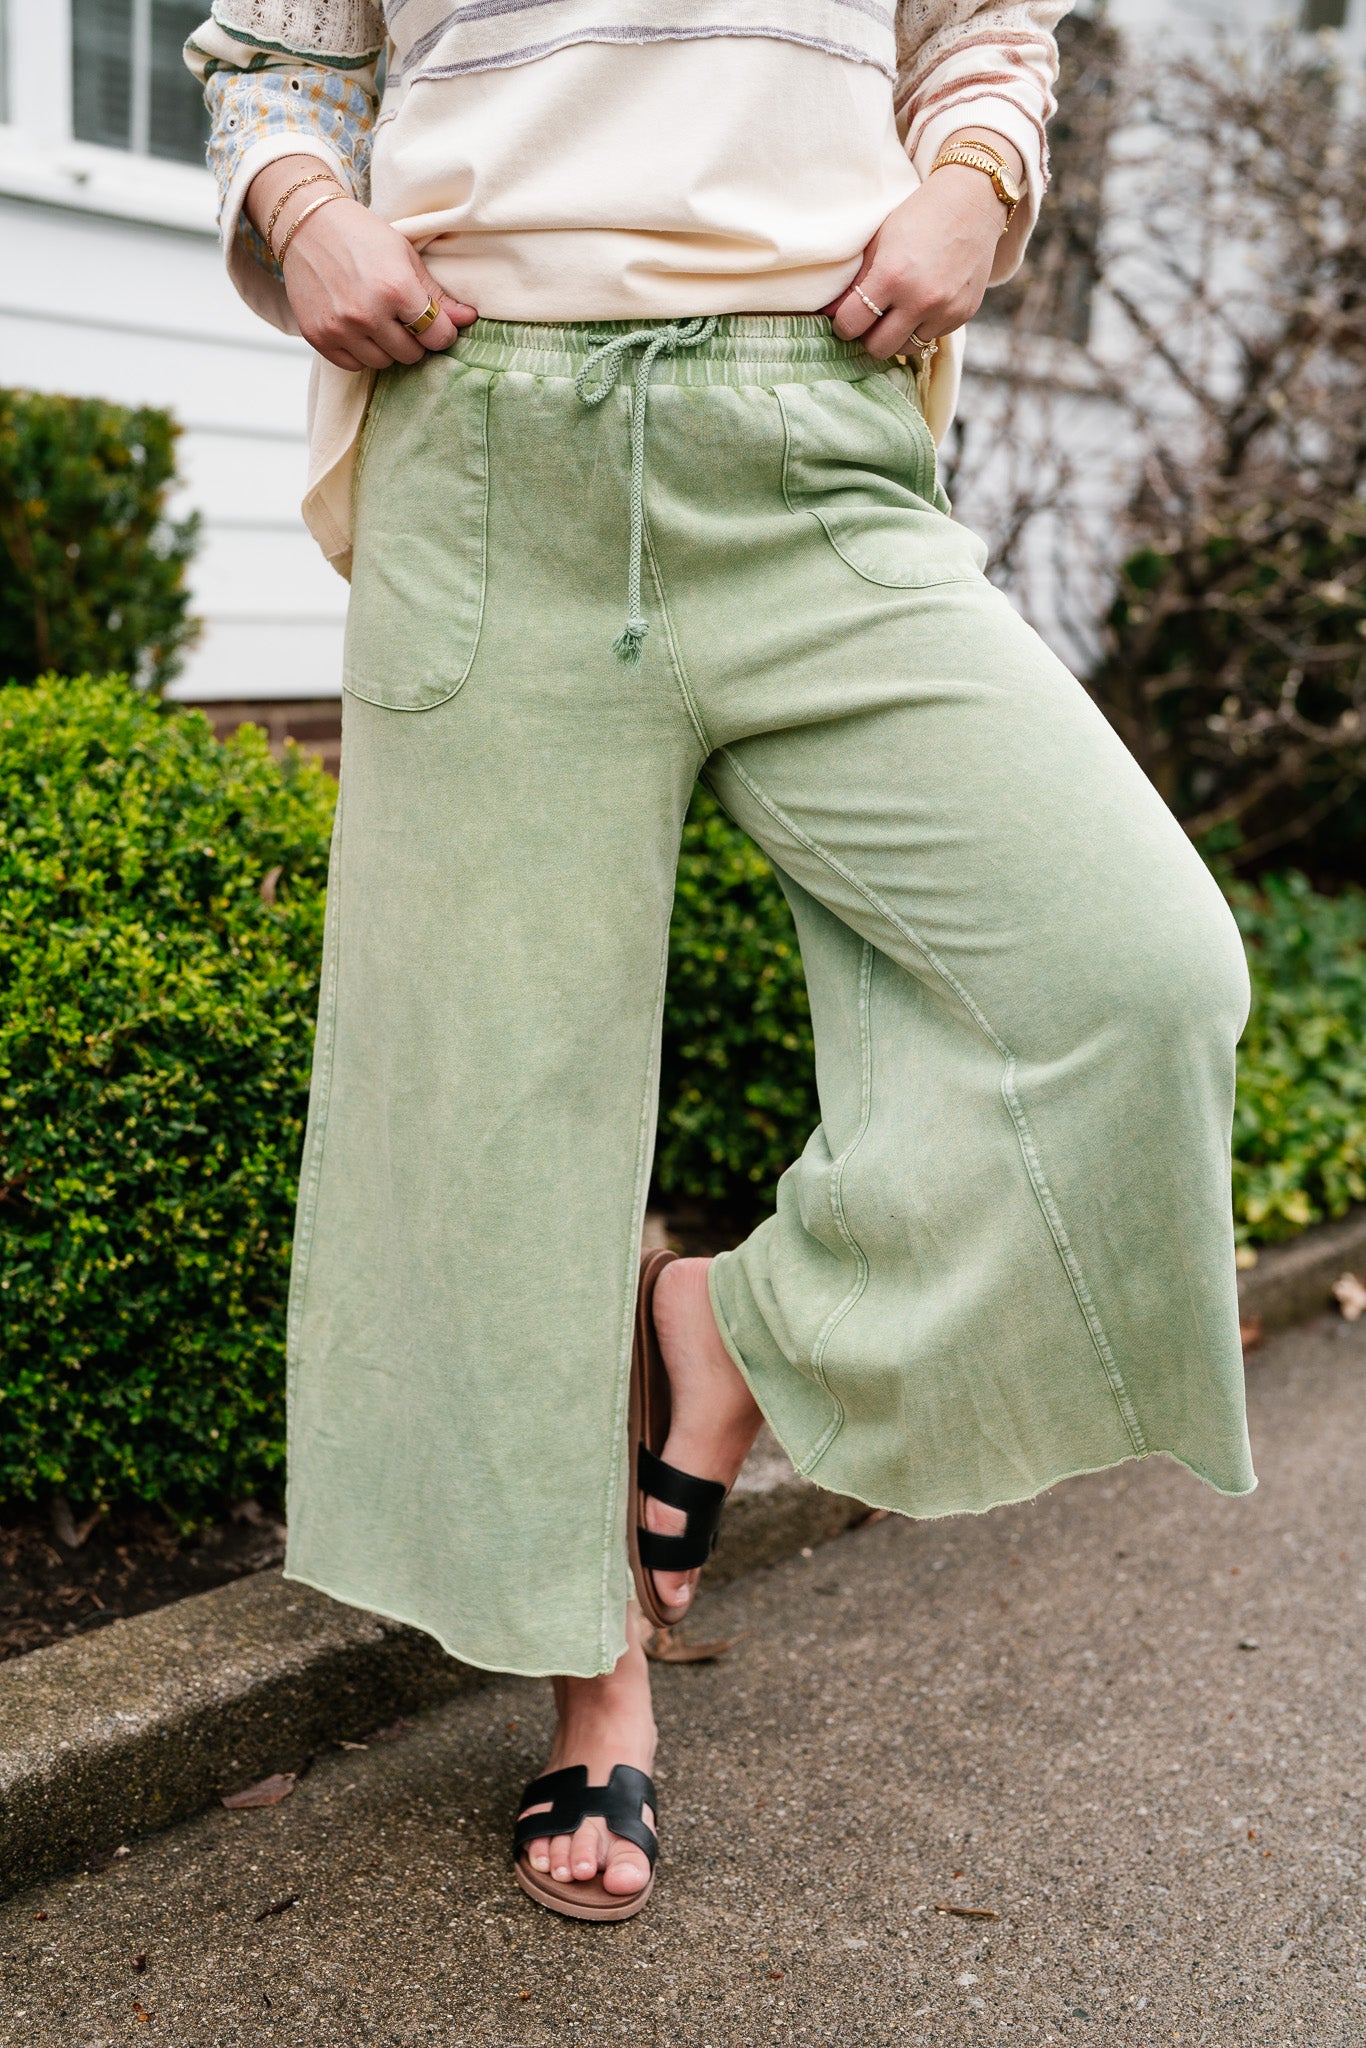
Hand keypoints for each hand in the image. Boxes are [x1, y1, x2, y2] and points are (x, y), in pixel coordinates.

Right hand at [247, 157, 476, 372]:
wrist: (307, 225)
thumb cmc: (361, 236)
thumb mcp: (405, 257)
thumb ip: (437, 294)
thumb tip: (468, 319)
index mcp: (396, 289)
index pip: (437, 337)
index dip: (441, 332)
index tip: (434, 323)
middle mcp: (367, 313)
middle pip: (411, 355)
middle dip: (413, 339)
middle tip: (401, 317)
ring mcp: (341, 328)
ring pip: (383, 363)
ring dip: (386, 347)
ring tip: (377, 318)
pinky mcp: (319, 336)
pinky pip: (354, 365)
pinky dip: (360, 351)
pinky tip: (357, 326)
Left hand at [823, 155, 1013, 361]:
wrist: (971, 202)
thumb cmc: (918, 217)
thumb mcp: (879, 243)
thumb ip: (855, 282)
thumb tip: (829, 315)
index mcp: (892, 276)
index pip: (852, 325)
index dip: (843, 324)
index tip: (845, 317)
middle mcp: (920, 300)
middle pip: (877, 348)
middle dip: (869, 336)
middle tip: (870, 318)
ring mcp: (945, 310)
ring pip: (906, 348)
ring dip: (897, 335)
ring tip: (898, 310)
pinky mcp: (963, 315)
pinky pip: (932, 337)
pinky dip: (922, 326)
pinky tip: (923, 302)